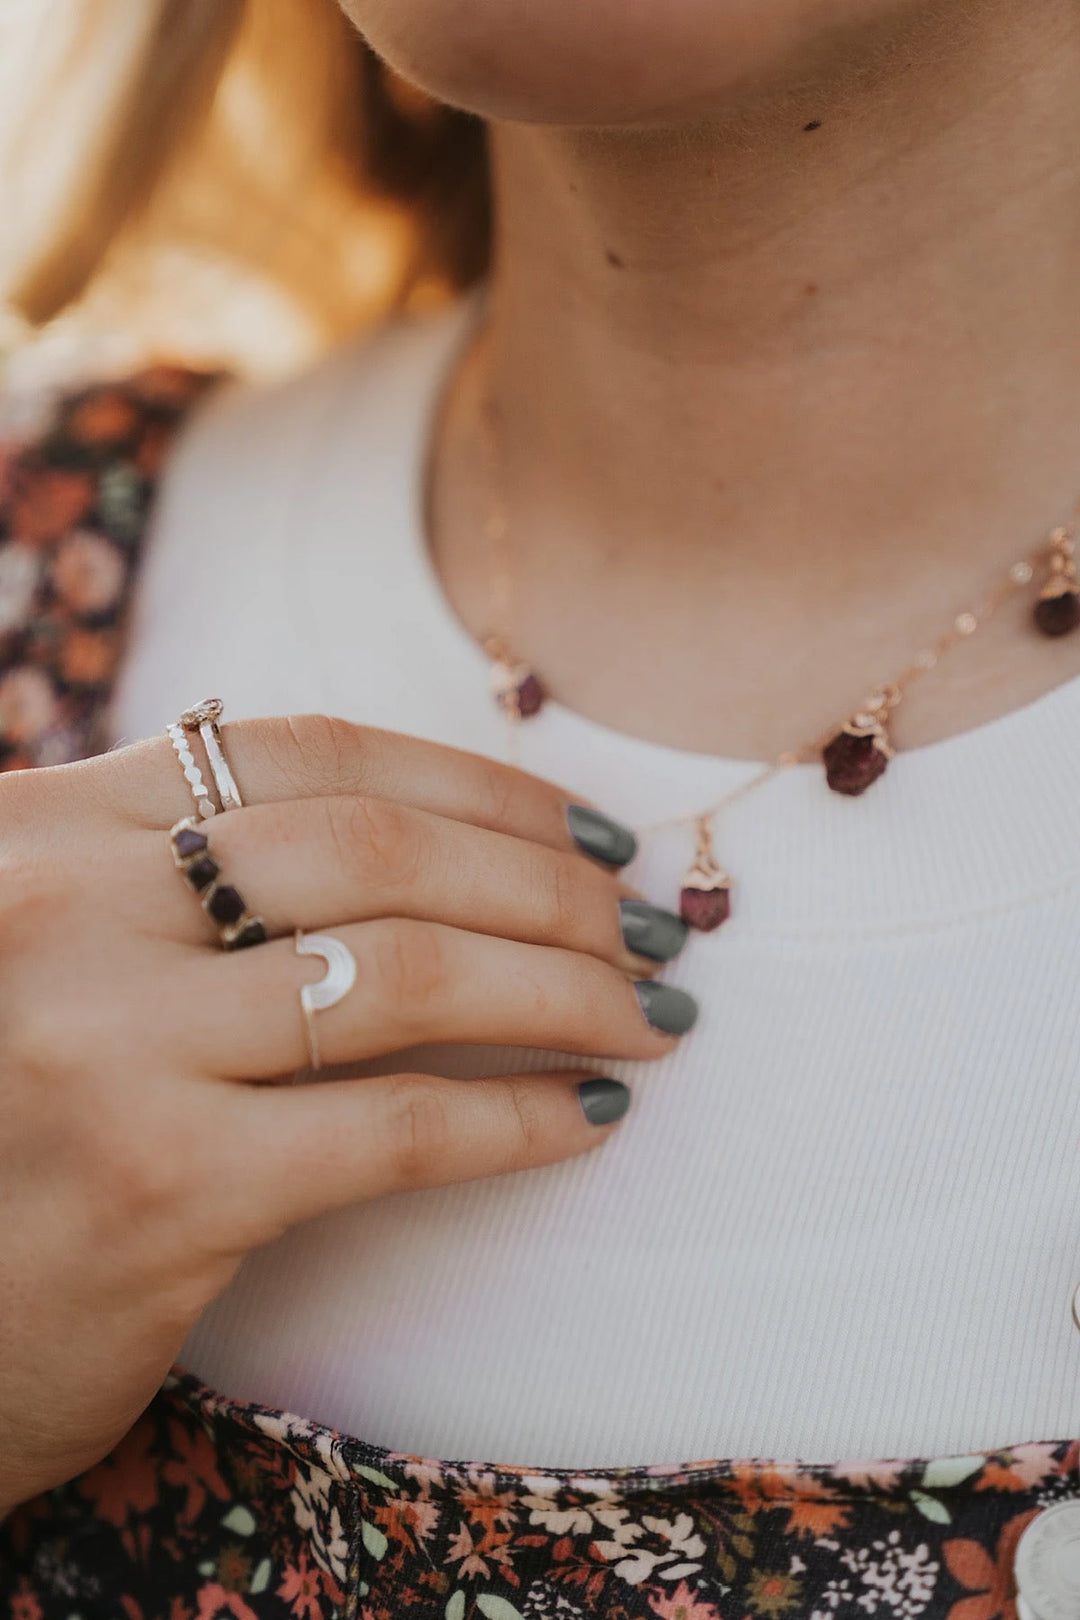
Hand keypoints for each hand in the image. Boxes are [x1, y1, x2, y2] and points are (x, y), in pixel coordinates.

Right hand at [0, 714, 694, 1512]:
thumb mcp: (55, 951)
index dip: (480, 787)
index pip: (313, 759)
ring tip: (644, 1016)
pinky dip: (517, 1114)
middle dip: (548, 887)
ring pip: (406, 973)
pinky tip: (586, 1114)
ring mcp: (107, 1043)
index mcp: (46, 828)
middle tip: (641, 933)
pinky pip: (394, 1127)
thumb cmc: (8, 1127)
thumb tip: (424, 837)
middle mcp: (64, 909)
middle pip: (379, 851)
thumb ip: (178, 875)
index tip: (589, 829)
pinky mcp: (156, 1187)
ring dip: (565, 990)